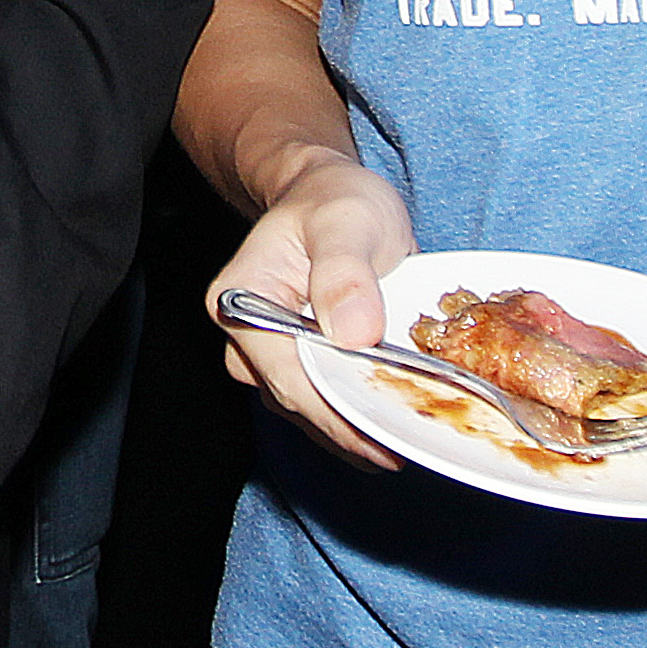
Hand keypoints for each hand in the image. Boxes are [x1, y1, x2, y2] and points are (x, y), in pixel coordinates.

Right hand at [206, 148, 417, 469]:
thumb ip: (345, 272)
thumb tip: (353, 333)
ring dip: (353, 430)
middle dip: (348, 429)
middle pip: (296, 401)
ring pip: (309, 410)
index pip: (286, 375)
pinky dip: (356, 417)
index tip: (379, 437)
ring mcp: (270, 355)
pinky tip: (392, 429)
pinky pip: (323, 402)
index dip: (334, 413)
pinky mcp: (298, 364)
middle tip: (404, 450)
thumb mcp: (347, 222)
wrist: (333, 197)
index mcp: (241, 300)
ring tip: (405, 442)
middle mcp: (246, 336)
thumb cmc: (334, 201)